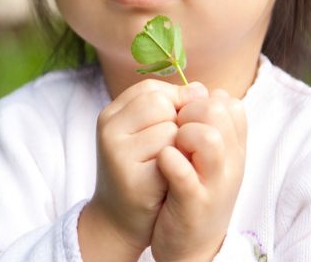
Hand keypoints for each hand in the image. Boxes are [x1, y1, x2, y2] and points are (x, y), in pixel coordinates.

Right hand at [78, 79, 206, 260]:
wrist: (119, 221)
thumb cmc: (141, 172)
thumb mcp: (146, 132)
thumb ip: (169, 107)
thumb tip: (201, 88)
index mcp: (111, 113)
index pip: (152, 88)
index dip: (174, 102)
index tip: (178, 124)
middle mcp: (109, 128)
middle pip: (161, 104)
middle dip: (176, 123)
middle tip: (171, 149)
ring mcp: (117, 153)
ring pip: (170, 130)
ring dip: (180, 147)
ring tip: (167, 166)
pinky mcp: (132, 178)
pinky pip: (172, 159)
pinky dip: (177, 169)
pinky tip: (167, 181)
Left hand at [150, 89, 246, 261]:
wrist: (188, 247)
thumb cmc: (193, 194)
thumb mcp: (207, 158)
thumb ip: (207, 124)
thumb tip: (200, 88)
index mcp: (235, 150)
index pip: (230, 105)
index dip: (202, 103)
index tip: (186, 117)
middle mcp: (231, 164)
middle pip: (218, 112)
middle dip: (189, 112)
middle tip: (174, 130)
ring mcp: (214, 184)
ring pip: (209, 138)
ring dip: (182, 134)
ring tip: (168, 146)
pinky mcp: (194, 205)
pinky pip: (185, 174)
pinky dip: (171, 161)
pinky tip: (161, 160)